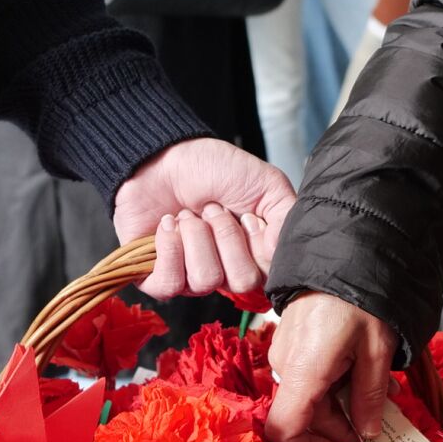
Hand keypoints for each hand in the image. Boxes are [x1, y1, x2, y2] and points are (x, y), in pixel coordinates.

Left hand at [112, 138, 295, 298]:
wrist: (165, 156)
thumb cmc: (214, 169)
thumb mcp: (266, 184)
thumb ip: (287, 218)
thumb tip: (280, 252)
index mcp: (252, 256)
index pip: (266, 277)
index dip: (257, 245)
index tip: (247, 216)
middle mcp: (224, 272)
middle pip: (240, 282)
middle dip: (226, 237)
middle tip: (212, 210)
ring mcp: (189, 278)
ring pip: (204, 281)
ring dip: (196, 237)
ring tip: (188, 214)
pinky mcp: (155, 277)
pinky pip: (168, 285)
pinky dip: (170, 248)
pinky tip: (168, 225)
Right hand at [266, 292, 398, 441]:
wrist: (345, 251)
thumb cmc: (361, 299)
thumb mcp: (377, 351)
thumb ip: (370, 397)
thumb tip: (367, 433)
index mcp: (304, 372)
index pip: (285, 430)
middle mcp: (286, 366)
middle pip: (306, 416)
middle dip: (344, 424)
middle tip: (382, 417)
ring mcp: (286, 353)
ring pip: (311, 397)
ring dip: (345, 403)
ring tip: (383, 391)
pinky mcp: (292, 342)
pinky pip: (311, 376)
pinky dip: (336, 383)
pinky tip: (364, 372)